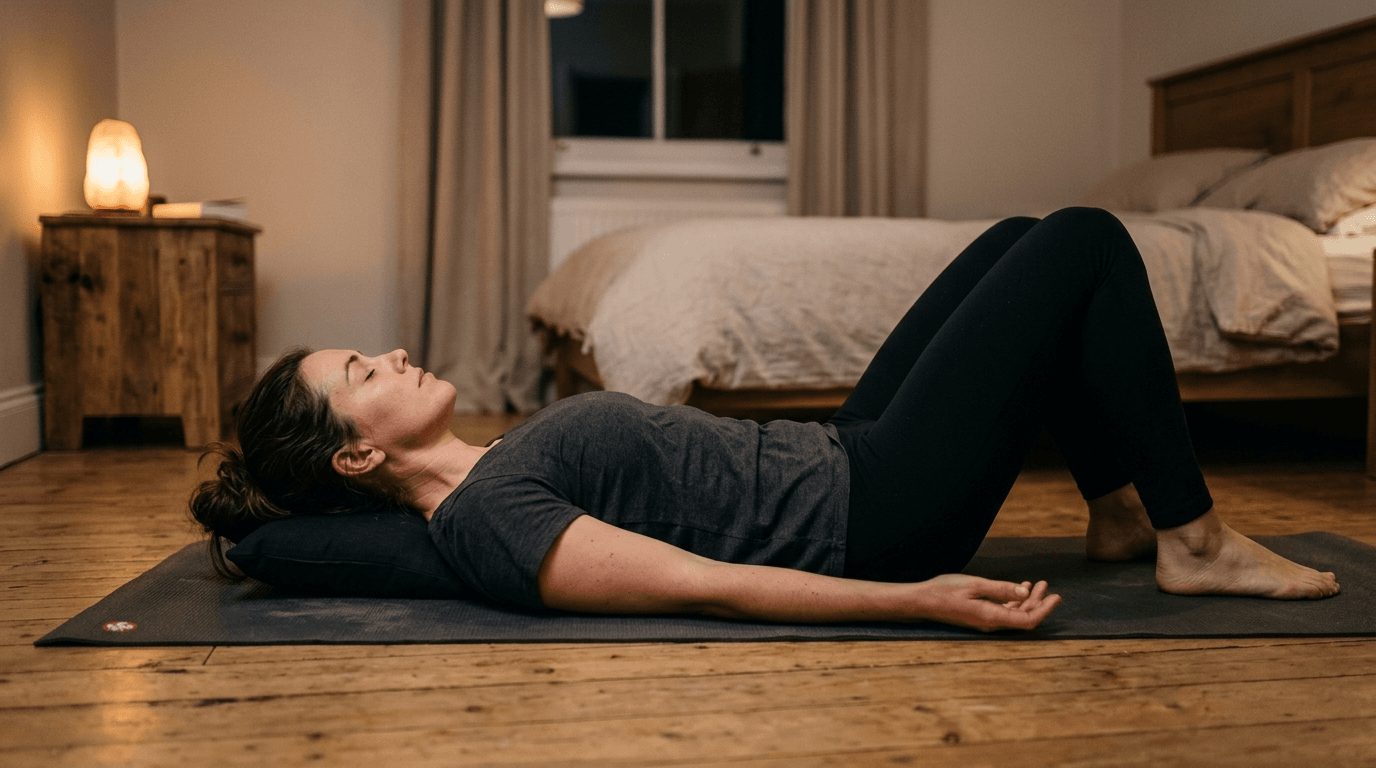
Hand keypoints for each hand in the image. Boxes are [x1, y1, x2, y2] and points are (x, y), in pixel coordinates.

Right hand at [909, 574, 1060, 631]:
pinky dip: (1014, 601)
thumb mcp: (975, 585)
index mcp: (991, 617)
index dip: (1044, 610)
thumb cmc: (945, 591)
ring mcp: (985, 621)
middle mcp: (991, 624)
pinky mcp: (980, 617)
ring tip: (1037, 584)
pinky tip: (1019, 589)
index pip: (1027, 620)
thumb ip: (1002, 589)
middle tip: (1047, 585)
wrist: (922, 601)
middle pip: (1024, 618)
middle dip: (1038, 602)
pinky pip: (1004, 612)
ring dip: (1027, 600)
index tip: (1055, 596)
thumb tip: (1026, 593)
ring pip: (1014, 614)